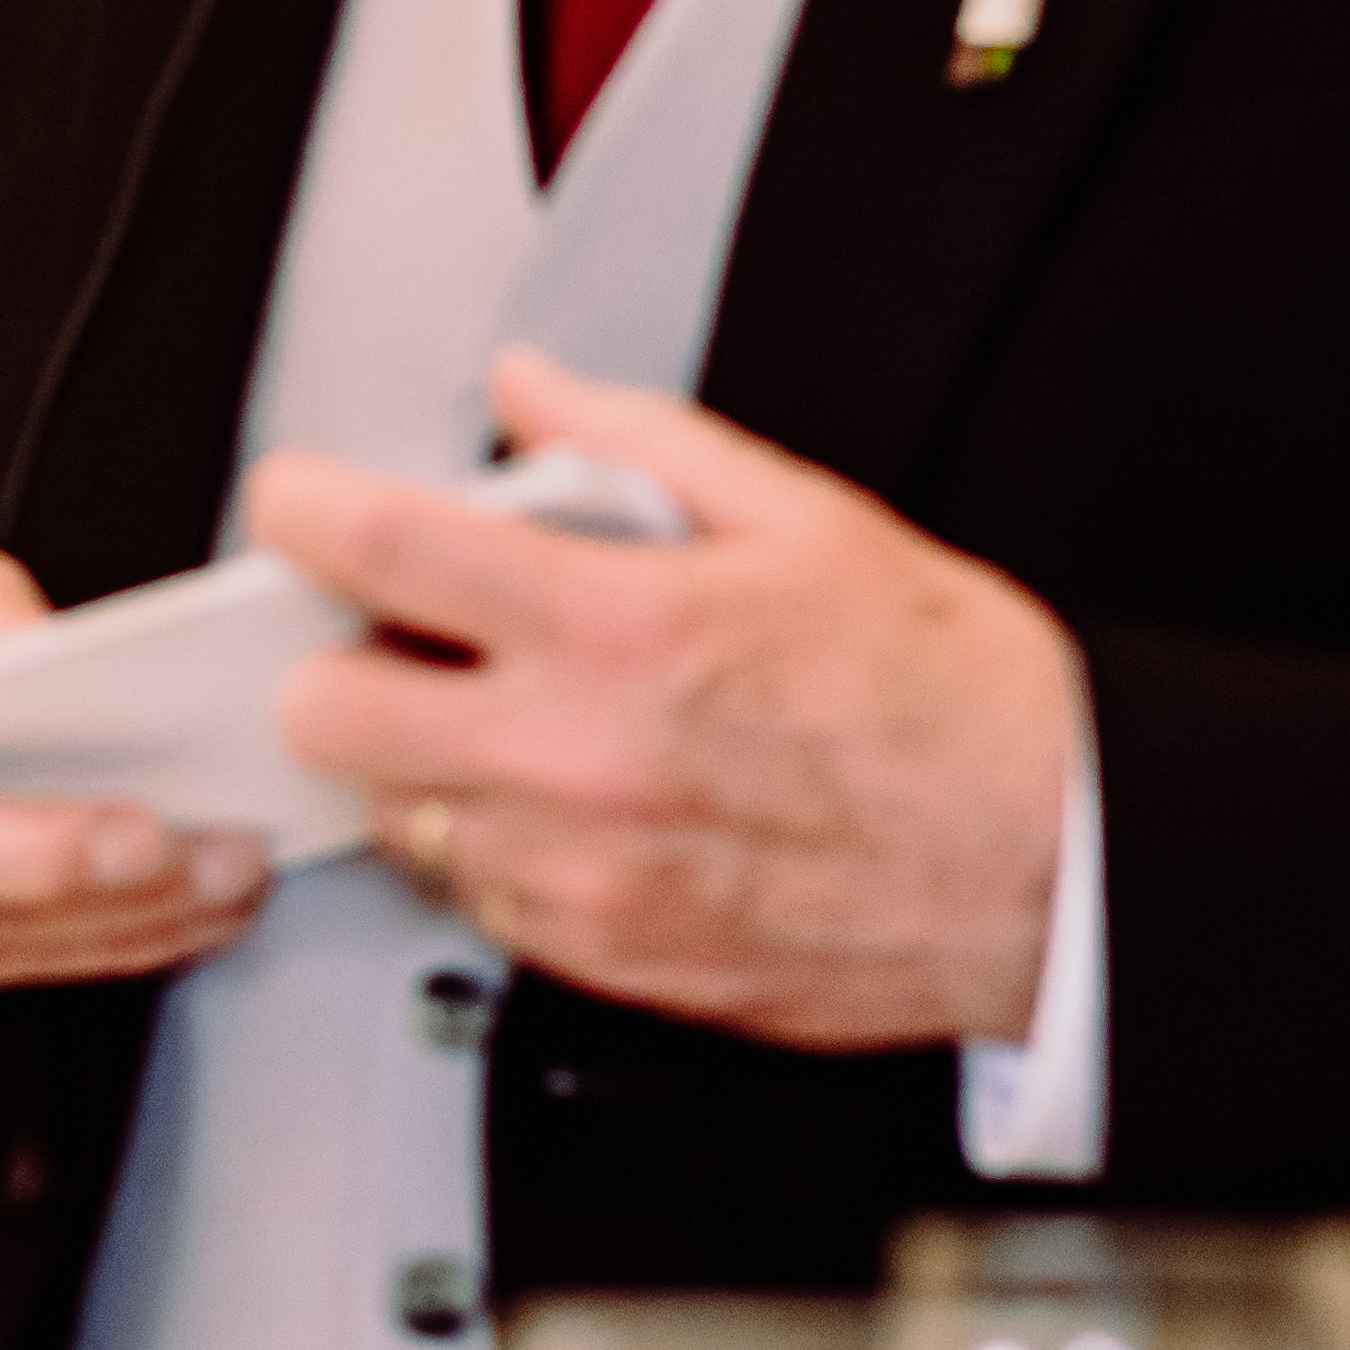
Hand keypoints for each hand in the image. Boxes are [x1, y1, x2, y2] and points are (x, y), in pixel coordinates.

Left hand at [248, 348, 1074, 1049]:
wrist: (1055, 863)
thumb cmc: (954, 702)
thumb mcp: (803, 519)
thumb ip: (634, 444)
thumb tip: (530, 392)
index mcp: (620, 628)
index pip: (381, 552)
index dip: (302, 512)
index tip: (294, 503)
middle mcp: (574, 757)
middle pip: (324, 711)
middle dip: (341, 663)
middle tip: (402, 638)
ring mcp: (576, 871)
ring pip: (388, 814)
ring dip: (420, 765)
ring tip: (513, 724)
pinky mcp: (596, 957)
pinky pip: (469, 897)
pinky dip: (489, 849)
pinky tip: (571, 807)